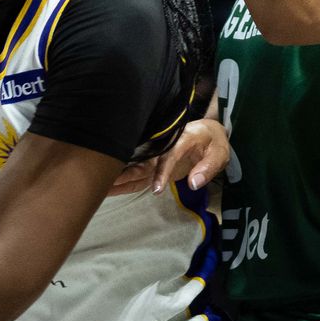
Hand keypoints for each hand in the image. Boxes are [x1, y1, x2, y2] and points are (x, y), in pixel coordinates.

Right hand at [108, 118, 229, 195]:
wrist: (205, 131)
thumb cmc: (212, 142)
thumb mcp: (219, 153)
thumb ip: (208, 167)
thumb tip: (194, 183)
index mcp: (180, 139)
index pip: (168, 156)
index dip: (161, 171)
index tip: (156, 189)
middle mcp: (162, 146)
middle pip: (143, 161)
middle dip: (126, 172)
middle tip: (108, 183)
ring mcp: (156, 156)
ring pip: (135, 168)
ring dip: (119, 177)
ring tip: (100, 187)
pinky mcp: (153, 165)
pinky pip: (137, 175)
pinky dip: (123, 182)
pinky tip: (107, 188)